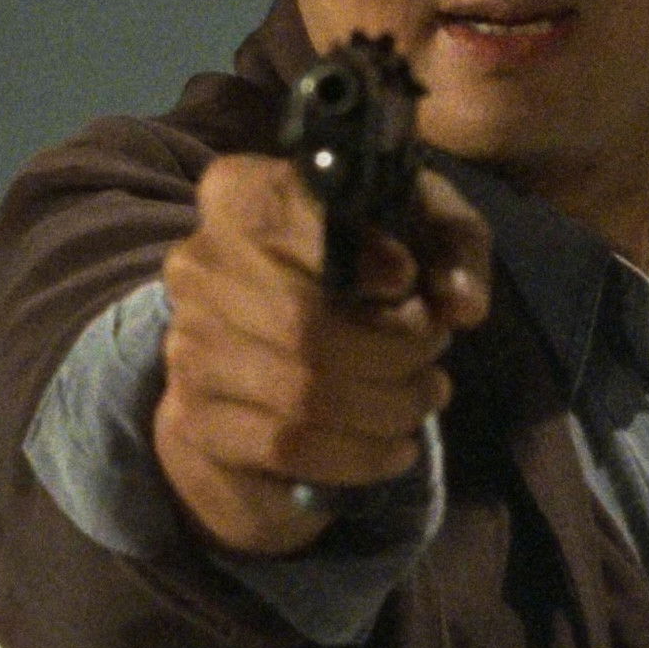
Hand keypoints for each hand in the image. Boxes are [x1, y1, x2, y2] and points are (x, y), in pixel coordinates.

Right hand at [154, 156, 493, 555]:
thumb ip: (454, 243)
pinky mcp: (196, 415)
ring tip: (426, 395)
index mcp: (240, 193)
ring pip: (301, 392)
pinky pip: (287, 446)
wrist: (289, 327)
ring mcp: (188, 344)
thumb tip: (460, 304)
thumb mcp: (420, 221)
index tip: (406, 280)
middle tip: (434, 351)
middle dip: (392, 348)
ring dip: (386, 406)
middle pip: (302, 322)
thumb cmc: (368, 257)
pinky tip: (397, 445)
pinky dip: (359, 455)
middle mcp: (198, 265)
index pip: (285, 216)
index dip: (356, 255)